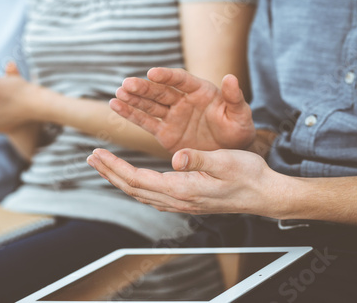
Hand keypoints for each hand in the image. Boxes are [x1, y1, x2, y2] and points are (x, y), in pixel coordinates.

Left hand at [87, 148, 288, 218]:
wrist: (263, 195)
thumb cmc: (248, 176)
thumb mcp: (226, 162)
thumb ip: (200, 159)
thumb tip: (177, 158)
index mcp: (183, 188)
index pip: (138, 179)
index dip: (115, 167)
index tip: (98, 154)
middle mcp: (177, 199)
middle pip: (133, 188)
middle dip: (109, 172)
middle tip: (92, 157)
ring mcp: (180, 202)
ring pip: (140, 192)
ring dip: (119, 178)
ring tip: (104, 165)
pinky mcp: (185, 200)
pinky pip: (151, 194)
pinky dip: (134, 184)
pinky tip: (130, 177)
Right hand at [110, 68, 254, 153]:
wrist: (231, 154)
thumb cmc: (238, 132)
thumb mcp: (241, 116)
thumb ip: (234, 98)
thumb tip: (230, 77)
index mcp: (201, 91)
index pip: (181, 80)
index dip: (167, 76)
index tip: (152, 73)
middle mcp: (183, 100)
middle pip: (160, 91)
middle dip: (144, 88)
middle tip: (126, 84)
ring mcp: (172, 116)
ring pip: (150, 105)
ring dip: (133, 99)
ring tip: (118, 93)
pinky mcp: (165, 133)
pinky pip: (146, 122)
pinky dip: (131, 114)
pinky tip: (116, 106)